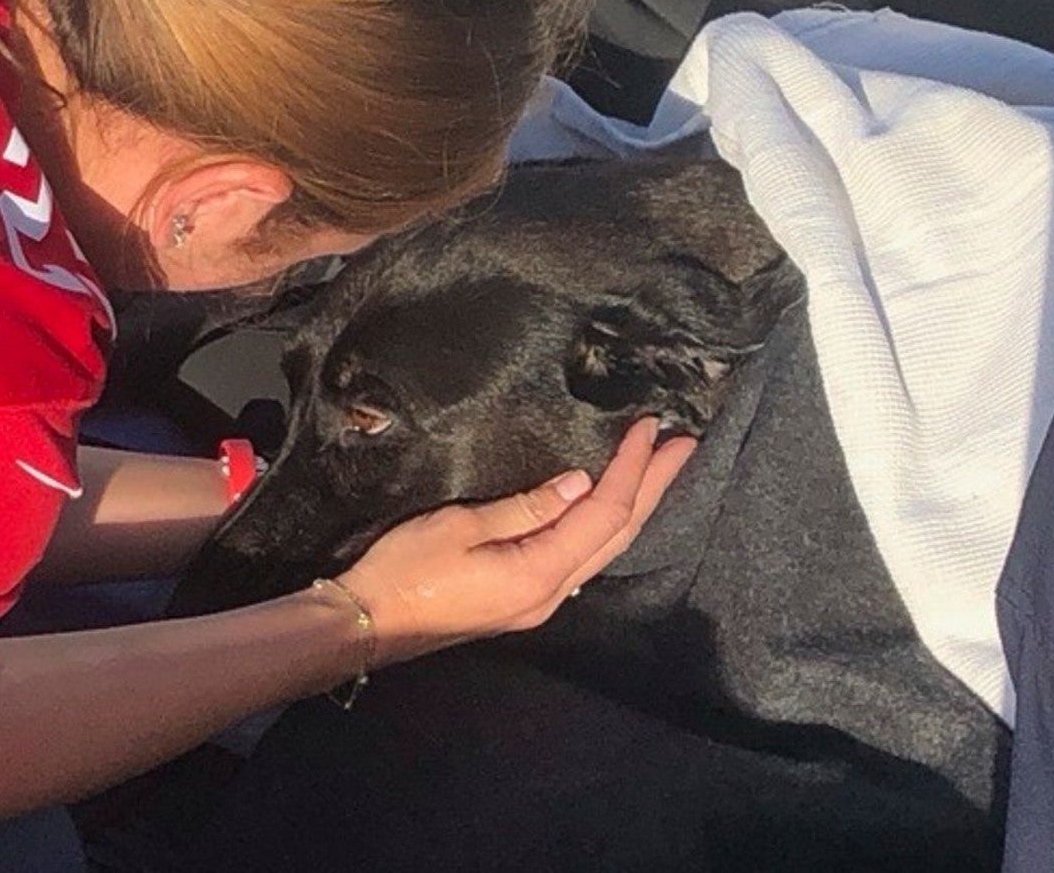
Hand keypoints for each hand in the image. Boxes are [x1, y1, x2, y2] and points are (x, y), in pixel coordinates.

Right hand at [336, 419, 692, 666]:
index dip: (631, 469)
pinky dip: (605, 526)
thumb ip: (525, 507)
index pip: (603, 514)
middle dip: (653, 488)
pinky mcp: (524, 599)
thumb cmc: (404, 570)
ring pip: (604, 549)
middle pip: (617, 535)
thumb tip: (579, 483)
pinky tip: (610, 511)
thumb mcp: (459, 526)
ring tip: (658, 471)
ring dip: (634, 507)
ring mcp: (540, 601)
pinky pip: (582, 558)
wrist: (369, 623)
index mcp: (540, 573)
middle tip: (685, 446)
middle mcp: (552, 593)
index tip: (651, 429)